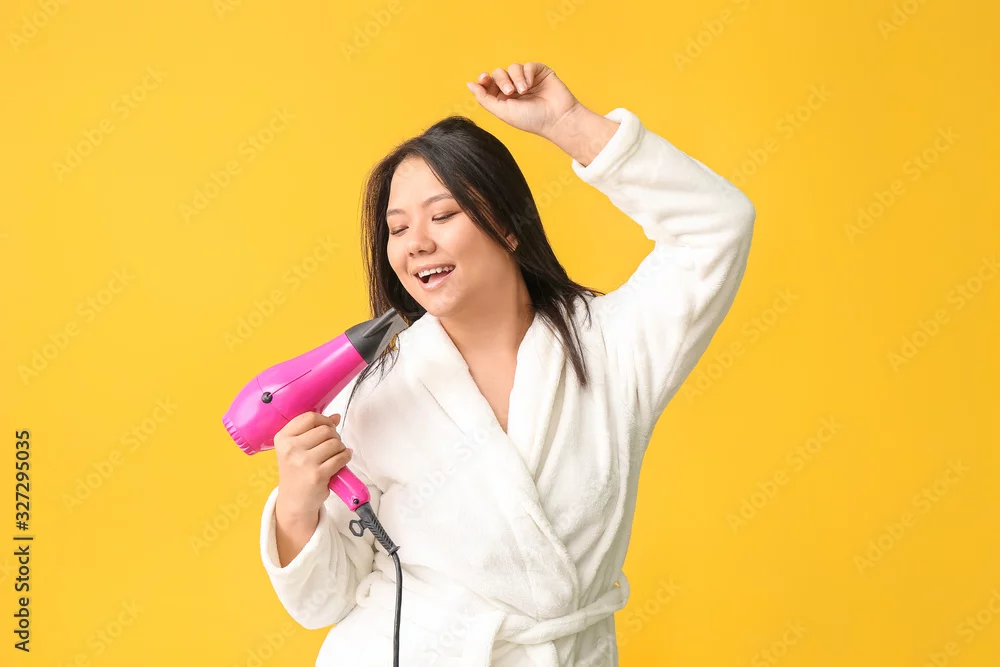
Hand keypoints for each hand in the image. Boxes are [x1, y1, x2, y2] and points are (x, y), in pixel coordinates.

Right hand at [273, 412, 353, 522]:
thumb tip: (336, 416)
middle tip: (332, 446)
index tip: (328, 427)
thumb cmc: (297, 471)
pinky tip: (342, 461)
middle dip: (334, 436)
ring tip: (335, 455)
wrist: (294, 500)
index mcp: (283, 438)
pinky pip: (340, 458)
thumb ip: (314, 430)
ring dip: (340, 447)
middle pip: (325, 430)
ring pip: (335, 443)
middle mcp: (290, 449)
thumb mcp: (297, 448)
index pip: (310, 417)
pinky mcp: (317, 475)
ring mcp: (303, 462)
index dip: (324, 420)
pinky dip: (346, 457)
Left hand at [466, 62, 582, 137]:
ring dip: (516, 78)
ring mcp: (527, 79)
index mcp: (504, 99)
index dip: (484, 79)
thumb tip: (469, 84)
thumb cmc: (531, 119)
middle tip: (511, 92)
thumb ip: (484, 99)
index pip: (489, 83)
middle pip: (498, 73)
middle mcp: (514, 88)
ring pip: (512, 68)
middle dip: (501, 80)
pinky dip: (527, 73)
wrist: (556, 118)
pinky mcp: (540, 73)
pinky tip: (531, 84)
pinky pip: (528, 65)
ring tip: (524, 91)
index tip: (484, 78)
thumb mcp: (503, 111)